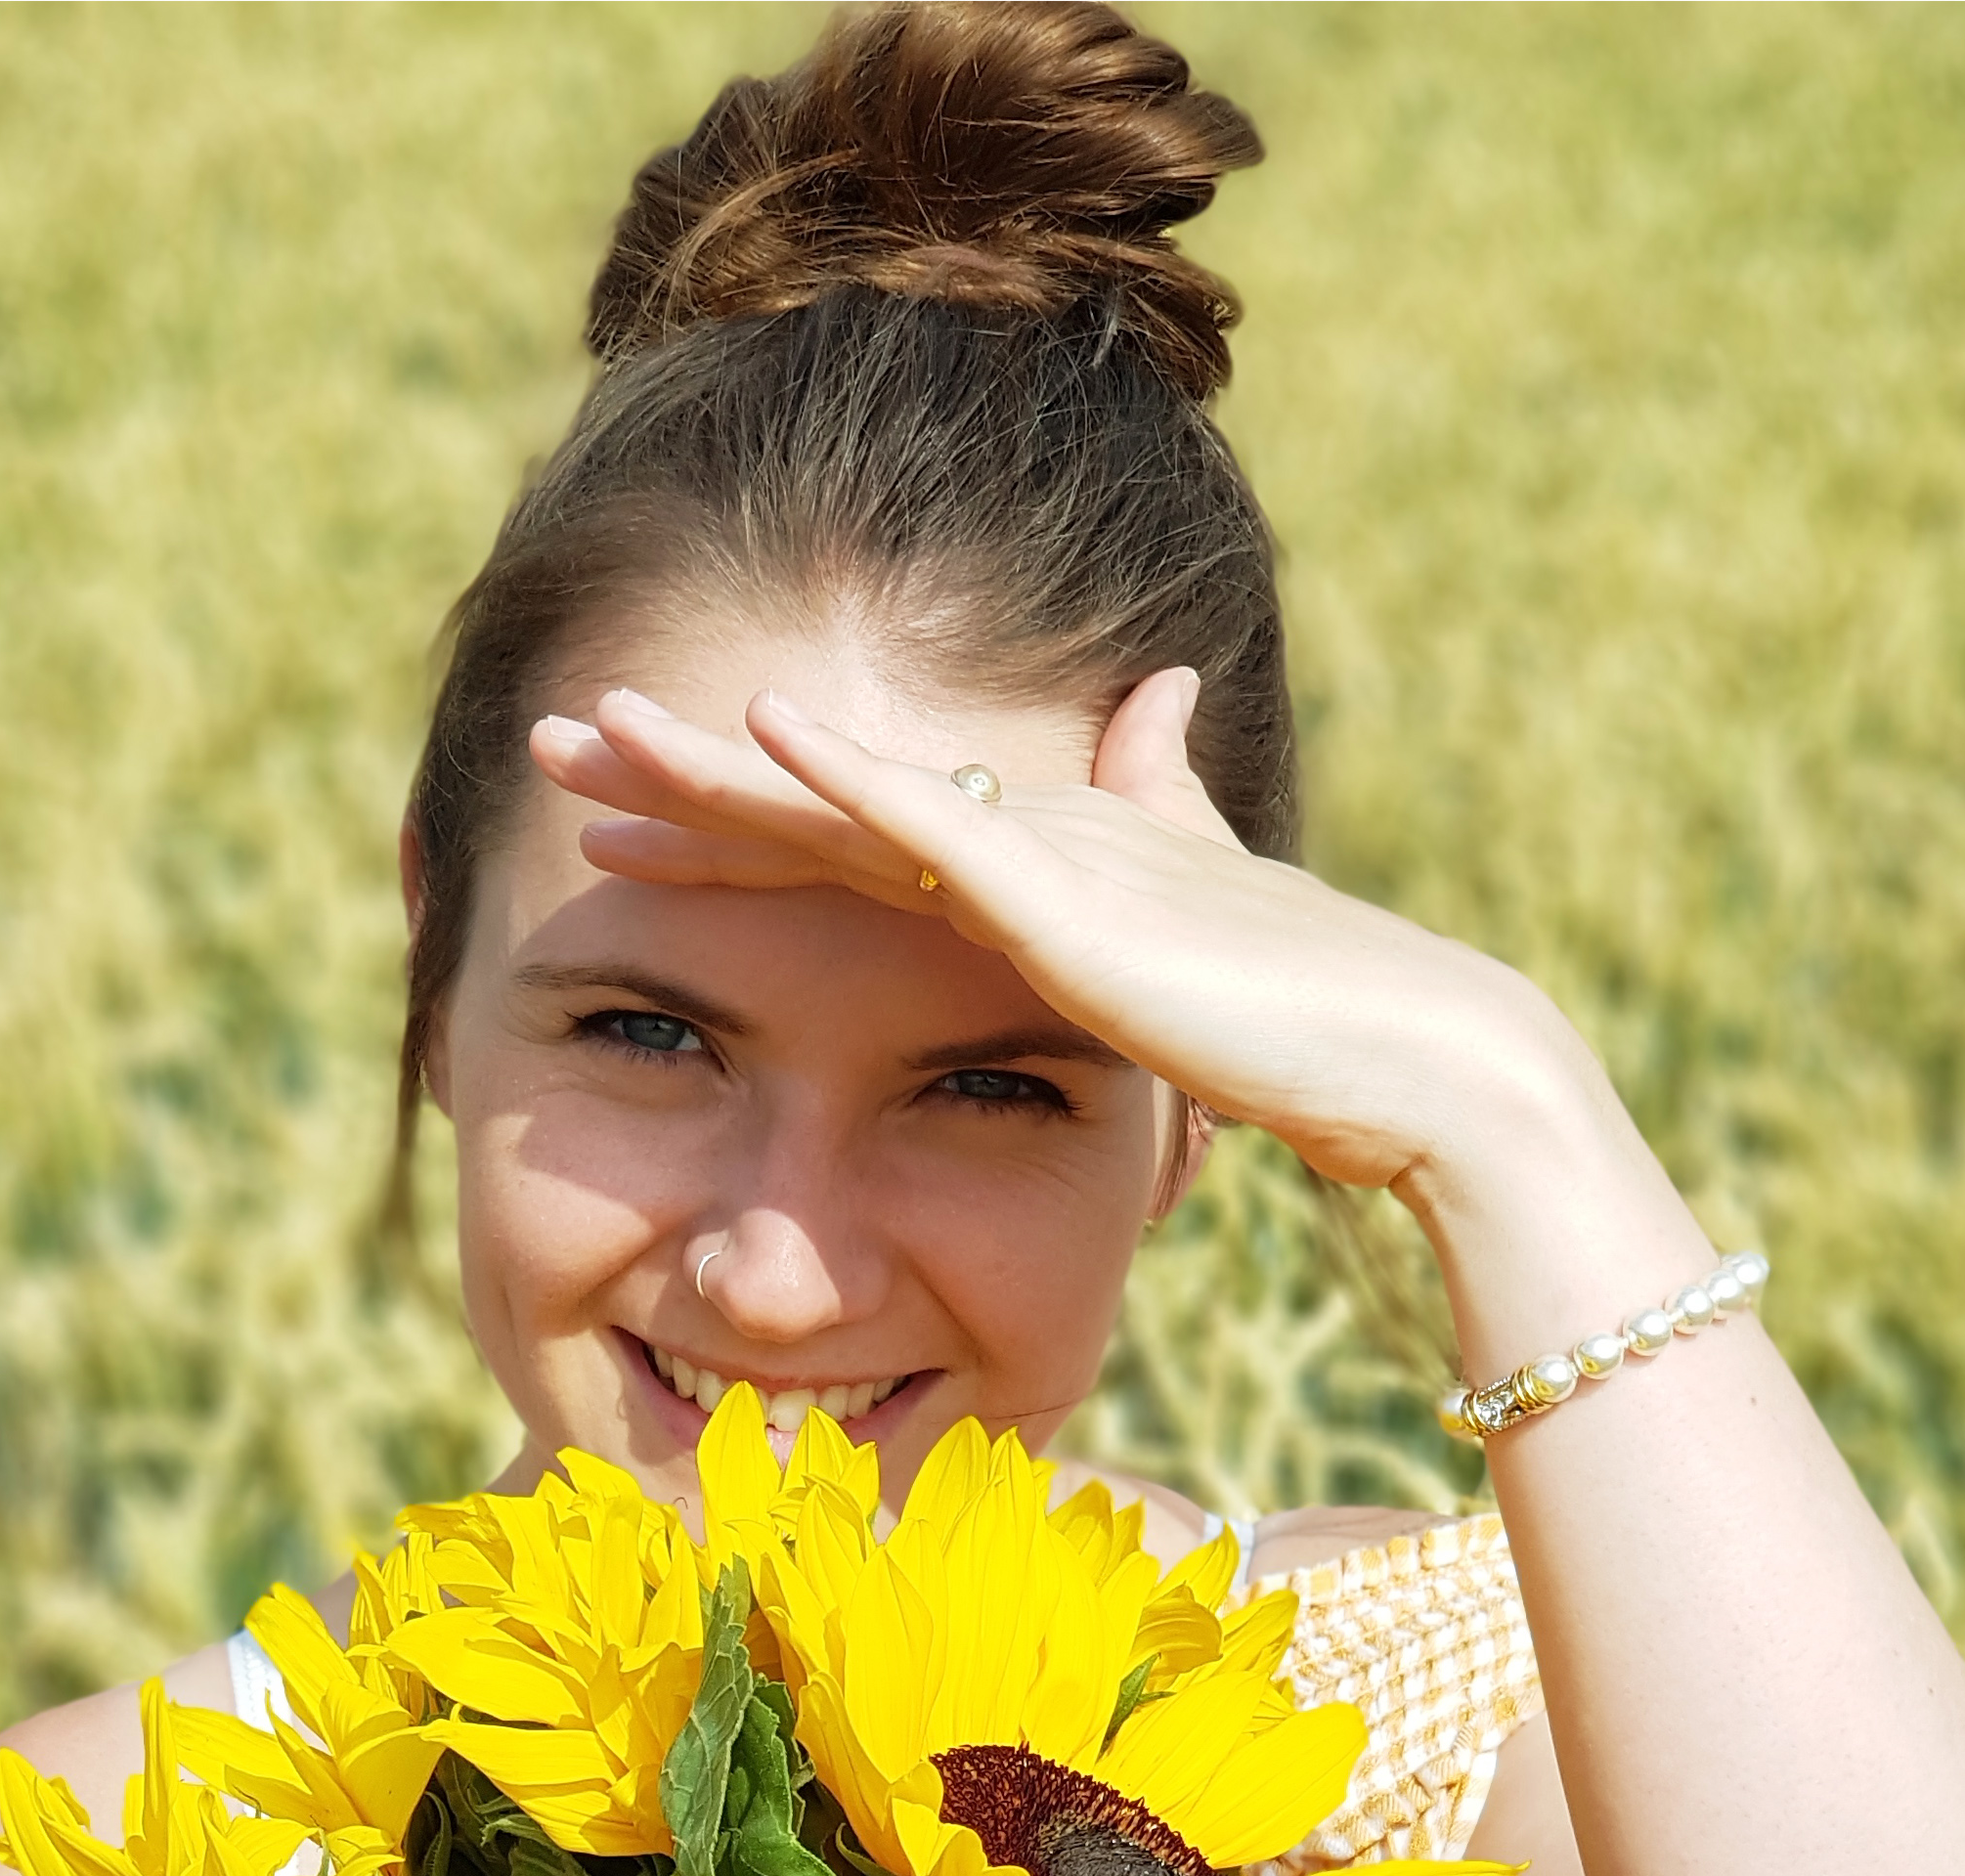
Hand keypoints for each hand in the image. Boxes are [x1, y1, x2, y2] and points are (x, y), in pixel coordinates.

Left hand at [532, 673, 1625, 1207]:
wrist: (1413, 1068)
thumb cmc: (1306, 1031)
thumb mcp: (1187, 946)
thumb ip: (1154, 835)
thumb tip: (1154, 718)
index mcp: (1025, 872)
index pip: (838, 841)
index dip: (720, 819)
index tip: (616, 817)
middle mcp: (1018, 844)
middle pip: (805, 804)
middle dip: (671, 776)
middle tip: (551, 746)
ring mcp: (1043, 865)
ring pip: (840, 800)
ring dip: (711, 765)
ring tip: (596, 730)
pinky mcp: (1077, 901)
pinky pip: (938, 830)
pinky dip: (847, 781)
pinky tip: (759, 739)